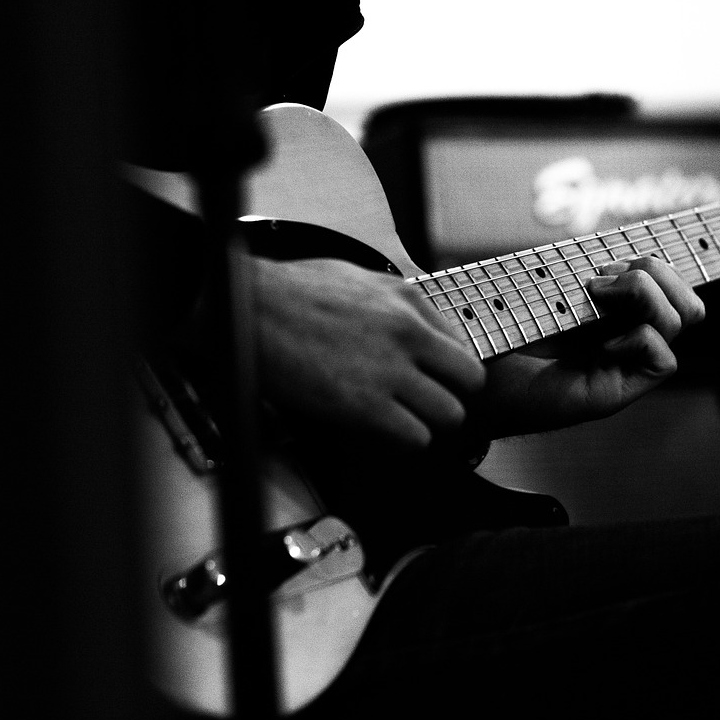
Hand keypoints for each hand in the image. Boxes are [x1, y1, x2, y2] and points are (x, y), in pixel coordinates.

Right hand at [246, 256, 486, 447]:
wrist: (250, 309)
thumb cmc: (291, 292)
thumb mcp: (358, 277)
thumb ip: (396, 302)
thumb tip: (418, 323)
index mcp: (408, 302)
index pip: (464, 346)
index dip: (451, 371)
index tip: (437, 382)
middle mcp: (408, 334)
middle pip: (469, 382)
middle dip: (451, 397)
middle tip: (426, 405)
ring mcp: (389, 371)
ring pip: (448, 415)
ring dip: (428, 423)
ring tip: (401, 421)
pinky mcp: (364, 405)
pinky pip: (415, 437)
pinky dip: (403, 441)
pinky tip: (380, 432)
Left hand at [482, 255, 704, 434]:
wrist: (467, 382)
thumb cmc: (491, 333)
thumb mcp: (534, 286)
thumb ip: (569, 269)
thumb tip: (609, 257)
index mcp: (613, 311)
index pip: (668, 282)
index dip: (659, 263)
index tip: (608, 263)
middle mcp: (625, 337)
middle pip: (688, 297)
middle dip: (654, 272)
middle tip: (598, 281)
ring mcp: (624, 365)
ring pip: (683, 318)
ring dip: (643, 296)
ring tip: (596, 300)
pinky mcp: (616, 392)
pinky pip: (663, 360)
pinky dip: (637, 340)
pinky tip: (598, 347)